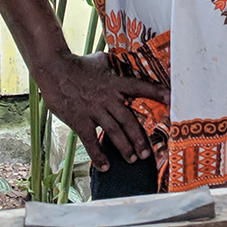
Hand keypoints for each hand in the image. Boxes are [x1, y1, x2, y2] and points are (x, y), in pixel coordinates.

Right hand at [34, 51, 168, 171]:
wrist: (54, 69)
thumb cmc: (77, 64)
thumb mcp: (100, 60)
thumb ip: (113, 64)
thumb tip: (121, 59)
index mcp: (116, 83)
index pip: (141, 88)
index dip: (157, 93)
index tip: (172, 100)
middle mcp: (109, 98)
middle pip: (129, 120)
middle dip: (140, 138)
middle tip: (147, 153)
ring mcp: (94, 110)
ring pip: (114, 132)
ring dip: (125, 147)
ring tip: (132, 159)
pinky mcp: (80, 119)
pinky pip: (90, 140)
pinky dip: (98, 155)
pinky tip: (104, 166)